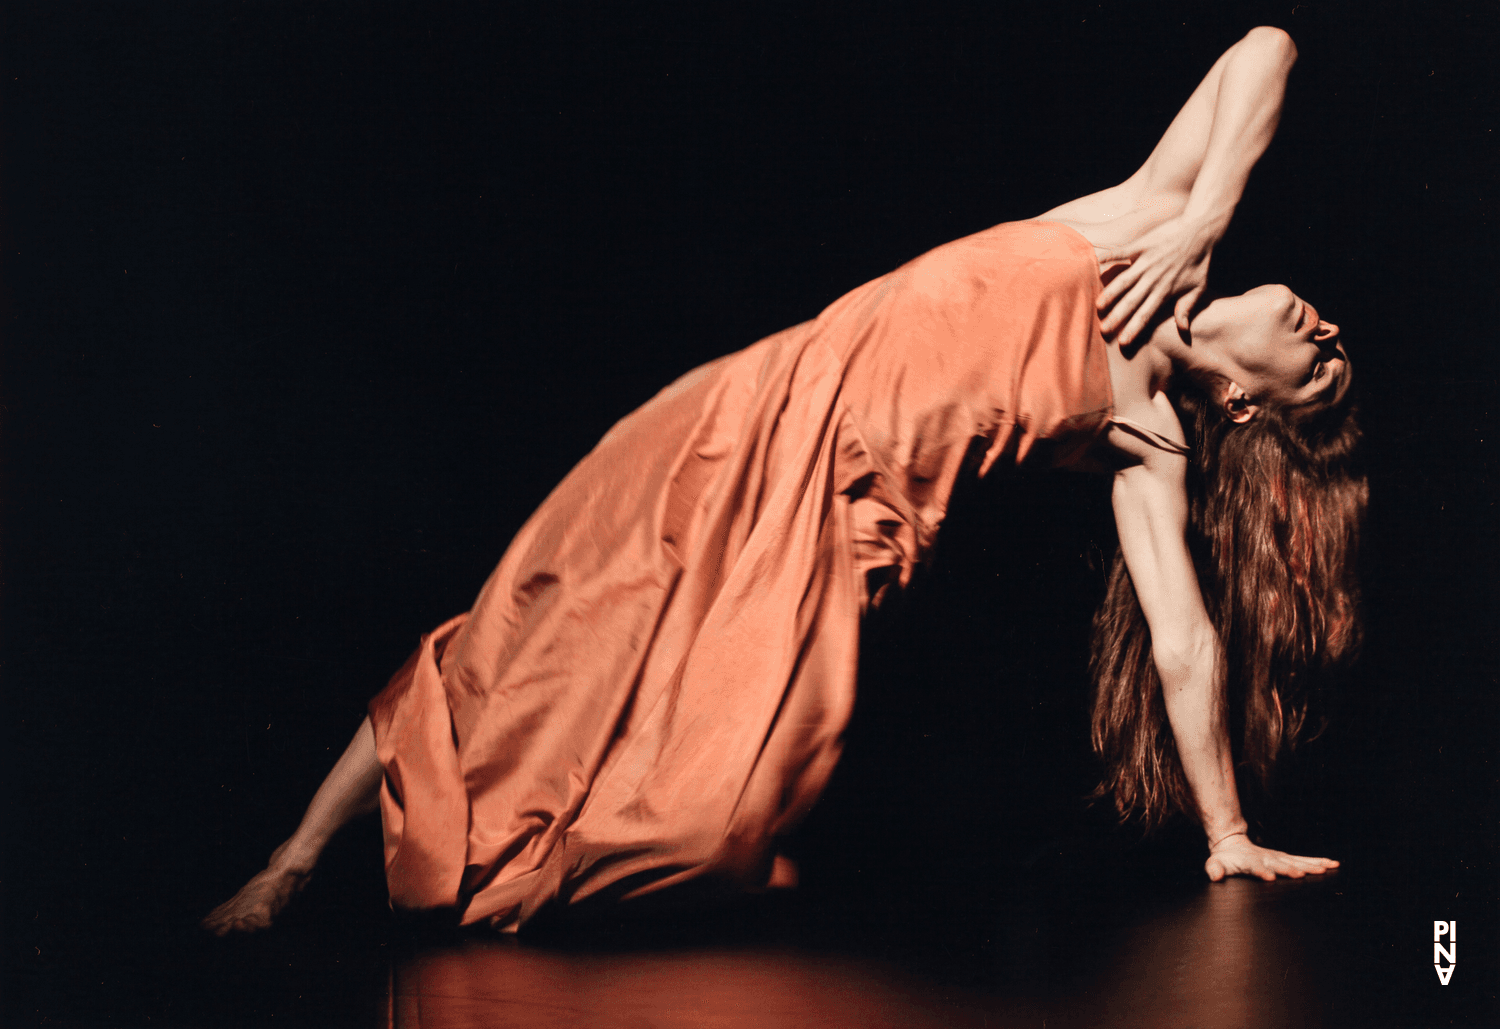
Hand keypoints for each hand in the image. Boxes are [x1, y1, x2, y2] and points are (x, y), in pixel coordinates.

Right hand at [1095, 214, 1221, 347]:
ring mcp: (1146, 262)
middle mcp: (1153, 279)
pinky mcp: (1142, 246)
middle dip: (1117, 317)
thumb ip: (1187, 308)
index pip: (1146, 314)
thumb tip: (1183, 330)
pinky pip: (1122, 252)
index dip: (1134, 328)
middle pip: (1132, 302)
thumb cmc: (1199, 262)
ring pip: (1124, 281)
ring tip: (1098, 306)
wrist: (1202, 230)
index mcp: (1165, 291)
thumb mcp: (1199, 288)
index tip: (1123, 342)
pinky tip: (1095, 262)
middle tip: (1103, 330)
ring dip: (1110, 293)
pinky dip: (1108, 256)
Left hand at [1204, 832, 1339, 881]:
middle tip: (1302, 874)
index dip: (1261, 871)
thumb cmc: (1224, 859)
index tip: (1270, 877)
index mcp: (1249, 862)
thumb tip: (1214, 875)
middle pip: (1280, 864)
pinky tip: (1332, 864)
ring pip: (1296, 861)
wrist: (1232, 844)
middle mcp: (1266, 858)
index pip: (1255, 867)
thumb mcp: (1215, 863)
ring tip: (1327, 868)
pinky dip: (1318, 862)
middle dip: (1290, 869)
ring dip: (1311, 865)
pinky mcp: (1285, 858)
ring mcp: (1277, 857)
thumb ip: (1214, 869)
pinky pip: (1304, 860)